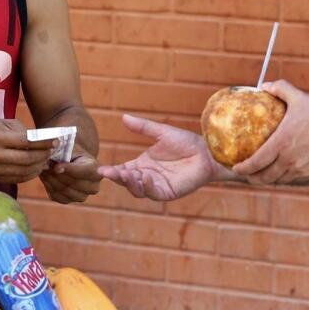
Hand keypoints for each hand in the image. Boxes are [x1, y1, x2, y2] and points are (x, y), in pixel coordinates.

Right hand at [0, 119, 53, 184]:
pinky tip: (36, 167)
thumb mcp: (3, 123)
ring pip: (23, 171)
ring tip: (46, 159)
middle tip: (52, 151)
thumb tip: (43, 142)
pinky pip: (17, 179)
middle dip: (43, 156)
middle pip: (26, 159)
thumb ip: (22, 131)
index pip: (25, 141)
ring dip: (39, 166)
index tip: (55, 141)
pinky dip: (30, 174)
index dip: (43, 143)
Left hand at [41, 146, 100, 203]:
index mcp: (97, 170)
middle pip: (74, 183)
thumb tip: (56, 168)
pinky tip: (46, 175)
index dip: (70, 169)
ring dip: (51, 179)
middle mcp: (93, 186)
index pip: (85, 172)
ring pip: (64, 190)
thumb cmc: (70, 151)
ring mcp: (82, 196)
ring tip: (44, 168)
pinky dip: (48, 185)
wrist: (69, 161)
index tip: (57, 166)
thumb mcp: (70, 148)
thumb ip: (65, 154)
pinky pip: (56, 195)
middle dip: (57, 174)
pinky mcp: (68, 201)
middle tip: (45, 164)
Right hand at [96, 114, 228, 200]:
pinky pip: (153, 193)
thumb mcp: (161, 132)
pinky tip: (145, 177)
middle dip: (117, 178)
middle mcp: (147, 176)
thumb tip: (123, 116)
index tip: (101, 169)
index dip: (112, 171)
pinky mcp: (168, 192)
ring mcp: (157, 186)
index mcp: (142, 164)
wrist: (207, 152)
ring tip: (126, 174)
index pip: (122, 170)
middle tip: (108, 172)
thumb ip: (142, 127)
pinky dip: (147, 187)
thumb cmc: (186, 142)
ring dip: (130, 183)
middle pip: (126, 182)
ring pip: (137, 190)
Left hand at [232, 80, 308, 185]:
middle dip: (252, 178)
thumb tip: (264, 85)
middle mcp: (288, 160)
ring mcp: (300, 169)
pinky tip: (279, 174)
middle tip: (245, 174)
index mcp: (281, 143)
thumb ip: (280, 89)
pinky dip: (282, 179)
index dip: (243, 168)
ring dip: (267, 180)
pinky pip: (291, 180)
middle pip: (264, 177)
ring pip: (278, 181)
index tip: (235, 167)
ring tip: (259, 175)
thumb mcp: (299, 98)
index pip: (256, 162)